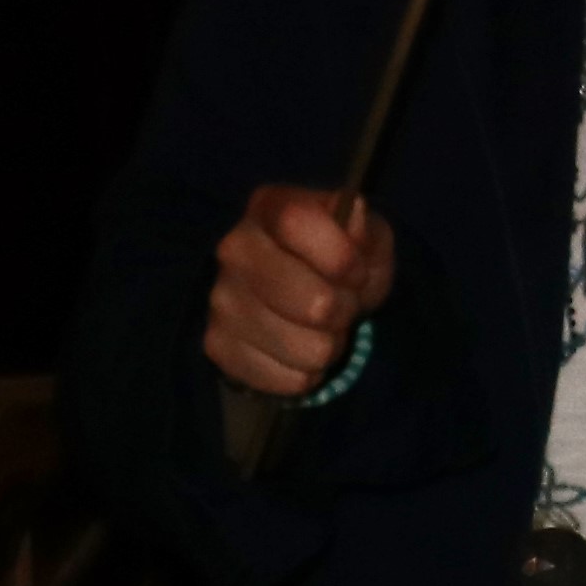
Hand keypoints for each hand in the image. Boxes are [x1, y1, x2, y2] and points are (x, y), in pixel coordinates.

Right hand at [205, 186, 399, 401]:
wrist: (305, 309)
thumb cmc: (341, 264)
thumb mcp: (368, 241)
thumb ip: (366, 230)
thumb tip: (354, 218)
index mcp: (269, 208)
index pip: (296, 222)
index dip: (341, 255)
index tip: (358, 273)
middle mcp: (234, 248)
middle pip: (312, 301)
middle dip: (343, 310)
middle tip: (342, 305)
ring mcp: (221, 299)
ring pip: (307, 347)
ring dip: (328, 345)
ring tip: (321, 329)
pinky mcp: (217, 345)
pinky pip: (287, 378)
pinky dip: (307, 372)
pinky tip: (299, 350)